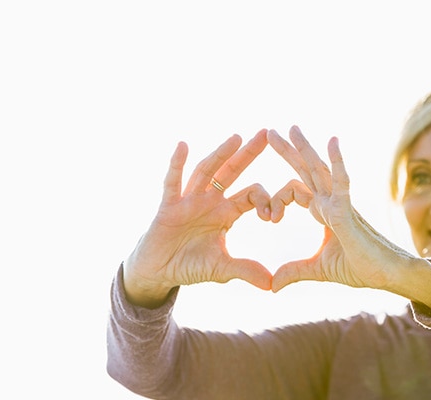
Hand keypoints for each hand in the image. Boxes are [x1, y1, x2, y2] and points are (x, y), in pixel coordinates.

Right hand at [124, 129, 273, 307]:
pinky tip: (183, 146)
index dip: (264, 201)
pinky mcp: (168, 206)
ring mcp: (189, 200)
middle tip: (267, 132)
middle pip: (233, 172)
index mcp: (226, 213)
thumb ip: (245, 271)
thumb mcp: (221, 269)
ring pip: (207, 172)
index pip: (251, 196)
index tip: (272, 217)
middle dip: (249, 154)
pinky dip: (176, 165)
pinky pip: (173, 182)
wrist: (158, 271)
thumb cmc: (190, 265)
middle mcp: (209, 201)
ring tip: (236, 137)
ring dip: (221, 154)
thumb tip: (272, 285)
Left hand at [268, 126, 416, 292]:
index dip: (277, 200)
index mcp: (323, 212)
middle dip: (288, 151)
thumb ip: (294, 272)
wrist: (390, 276)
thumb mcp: (319, 270)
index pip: (295, 191)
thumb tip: (272, 286)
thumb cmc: (362, 267)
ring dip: (305, 149)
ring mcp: (341, 204)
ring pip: (320, 171)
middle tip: (270, 132)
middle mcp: (331, 202)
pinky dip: (337, 162)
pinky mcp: (350, 212)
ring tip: (292, 128)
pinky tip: (333, 141)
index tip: (269, 219)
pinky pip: (342, 183)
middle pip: (305, 171)